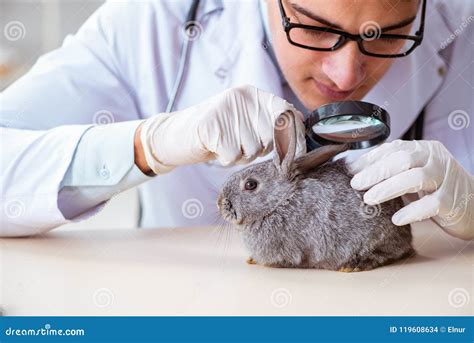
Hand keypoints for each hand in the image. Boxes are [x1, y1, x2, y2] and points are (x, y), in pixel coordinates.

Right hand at [137, 85, 305, 172]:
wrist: (175, 135)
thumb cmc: (216, 132)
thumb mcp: (245, 121)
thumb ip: (269, 122)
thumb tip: (299, 126)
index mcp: (252, 94)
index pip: (285, 112)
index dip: (294, 134)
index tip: (297, 152)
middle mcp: (241, 98)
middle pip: (270, 136)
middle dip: (260, 149)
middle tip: (240, 144)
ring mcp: (225, 111)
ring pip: (253, 149)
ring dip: (241, 155)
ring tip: (226, 145)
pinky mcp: (211, 127)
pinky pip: (233, 156)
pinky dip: (225, 159)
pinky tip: (215, 149)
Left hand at [348, 140, 473, 239]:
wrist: (473, 206)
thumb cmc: (436, 189)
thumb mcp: (414, 173)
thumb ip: (392, 169)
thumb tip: (356, 170)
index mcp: (424, 149)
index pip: (394, 148)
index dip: (371, 158)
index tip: (351, 170)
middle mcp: (436, 159)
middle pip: (403, 159)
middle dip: (376, 172)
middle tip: (356, 184)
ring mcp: (446, 179)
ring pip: (415, 178)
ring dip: (388, 188)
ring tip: (369, 199)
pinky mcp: (453, 201)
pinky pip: (430, 204)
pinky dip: (411, 211)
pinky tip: (395, 219)